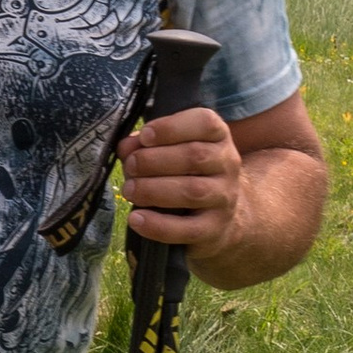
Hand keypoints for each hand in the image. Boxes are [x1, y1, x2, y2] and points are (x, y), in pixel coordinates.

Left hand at [117, 106, 243, 258]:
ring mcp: (224, 197)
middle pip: (195, 156)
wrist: (221, 215)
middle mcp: (227, 164)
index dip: (172, 127)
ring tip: (129, 190)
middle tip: (130, 166)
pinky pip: (188, 229)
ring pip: (192, 191)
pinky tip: (136, 218)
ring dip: (153, 190)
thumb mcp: (172, 150)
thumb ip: (147, 145)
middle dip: (154, 160)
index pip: (204, 123)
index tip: (145, 136)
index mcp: (218, 137)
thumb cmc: (187, 173)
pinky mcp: (215, 228)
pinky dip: (158, 225)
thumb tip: (125, 147)